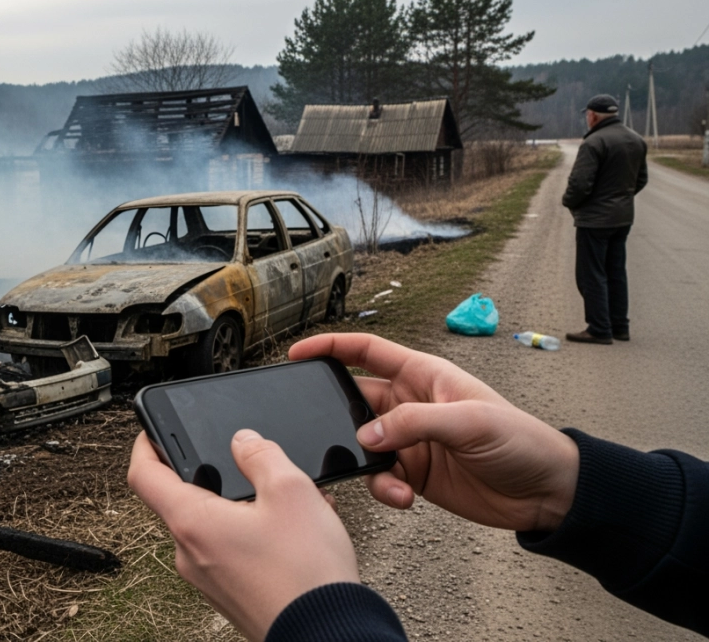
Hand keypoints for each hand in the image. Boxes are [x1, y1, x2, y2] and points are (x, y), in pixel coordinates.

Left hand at [128, 429, 358, 641]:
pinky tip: (293, 532)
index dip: (145, 444)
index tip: (153, 431)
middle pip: (184, 499)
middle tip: (249, 465)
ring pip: (215, 525)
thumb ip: (261, 455)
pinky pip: (232, 550)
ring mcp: (208, 578)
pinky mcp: (229, 593)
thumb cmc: (305, 574)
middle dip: (217, 477)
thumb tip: (244, 440)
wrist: (328, 633)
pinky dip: (255, 533)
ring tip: (287, 503)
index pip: (143, 475)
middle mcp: (190, 553)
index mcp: (192, 522)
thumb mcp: (290, 490)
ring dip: (245, 506)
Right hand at [289, 333, 578, 532]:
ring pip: (363, 444)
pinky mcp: (413, 474)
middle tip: (321, 432)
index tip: (298, 353)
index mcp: (423, 375)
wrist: (547, 492)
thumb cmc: (521, 441)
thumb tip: (365, 436)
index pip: (367, 352)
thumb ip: (413, 423)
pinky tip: (404, 498)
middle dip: (337, 417)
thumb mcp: (469, 422)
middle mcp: (411, 404)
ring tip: (386, 478)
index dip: (331, 347)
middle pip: (355, 401)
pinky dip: (382, 489)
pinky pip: (379, 477)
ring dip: (364, 462)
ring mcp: (410, 440)